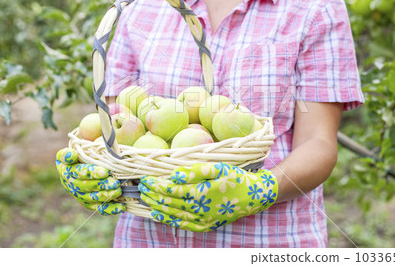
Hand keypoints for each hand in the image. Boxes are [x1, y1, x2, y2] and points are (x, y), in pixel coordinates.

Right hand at [55, 147, 124, 214]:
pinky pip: (98, 208)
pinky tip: (122, 207)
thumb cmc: (85, 149)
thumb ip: (78, 147)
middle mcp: (69, 182)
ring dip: (105, 195)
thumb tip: (71, 155)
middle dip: (101, 185)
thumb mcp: (79, 145)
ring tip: (118, 190)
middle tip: (115, 182)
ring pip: (91, 198)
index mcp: (65, 167)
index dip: (90, 173)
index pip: (76, 171)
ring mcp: (78, 194)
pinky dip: (110, 209)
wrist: (86, 159)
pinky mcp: (87, 202)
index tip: (104, 171)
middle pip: (84, 186)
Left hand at [139, 162, 277, 231]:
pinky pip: (182, 225)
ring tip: (144, 199)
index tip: (146, 179)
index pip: (172, 190)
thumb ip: (195, 171)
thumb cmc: (236, 179)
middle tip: (140, 188)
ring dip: (156, 206)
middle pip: (169, 203)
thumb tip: (174, 175)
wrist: (254, 197)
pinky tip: (158, 215)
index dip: (156, 185)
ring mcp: (202, 220)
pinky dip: (168, 220)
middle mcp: (200, 209)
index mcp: (202, 193)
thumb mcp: (219, 168)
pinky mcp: (205, 226)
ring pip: (173, 214)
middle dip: (153, 195)